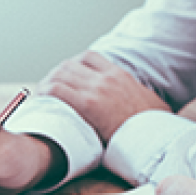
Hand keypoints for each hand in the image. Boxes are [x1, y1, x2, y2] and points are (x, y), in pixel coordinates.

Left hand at [37, 50, 170, 143]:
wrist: (155, 137)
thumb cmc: (153, 128)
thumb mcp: (150, 104)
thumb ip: (136, 97)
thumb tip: (139, 105)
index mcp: (120, 75)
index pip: (89, 57)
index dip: (72, 65)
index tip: (65, 76)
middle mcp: (107, 77)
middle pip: (70, 64)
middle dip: (55, 75)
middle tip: (46, 88)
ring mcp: (97, 89)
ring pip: (60, 74)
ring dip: (46, 83)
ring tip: (40, 95)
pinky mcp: (88, 104)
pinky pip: (57, 90)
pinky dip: (44, 93)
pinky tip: (40, 100)